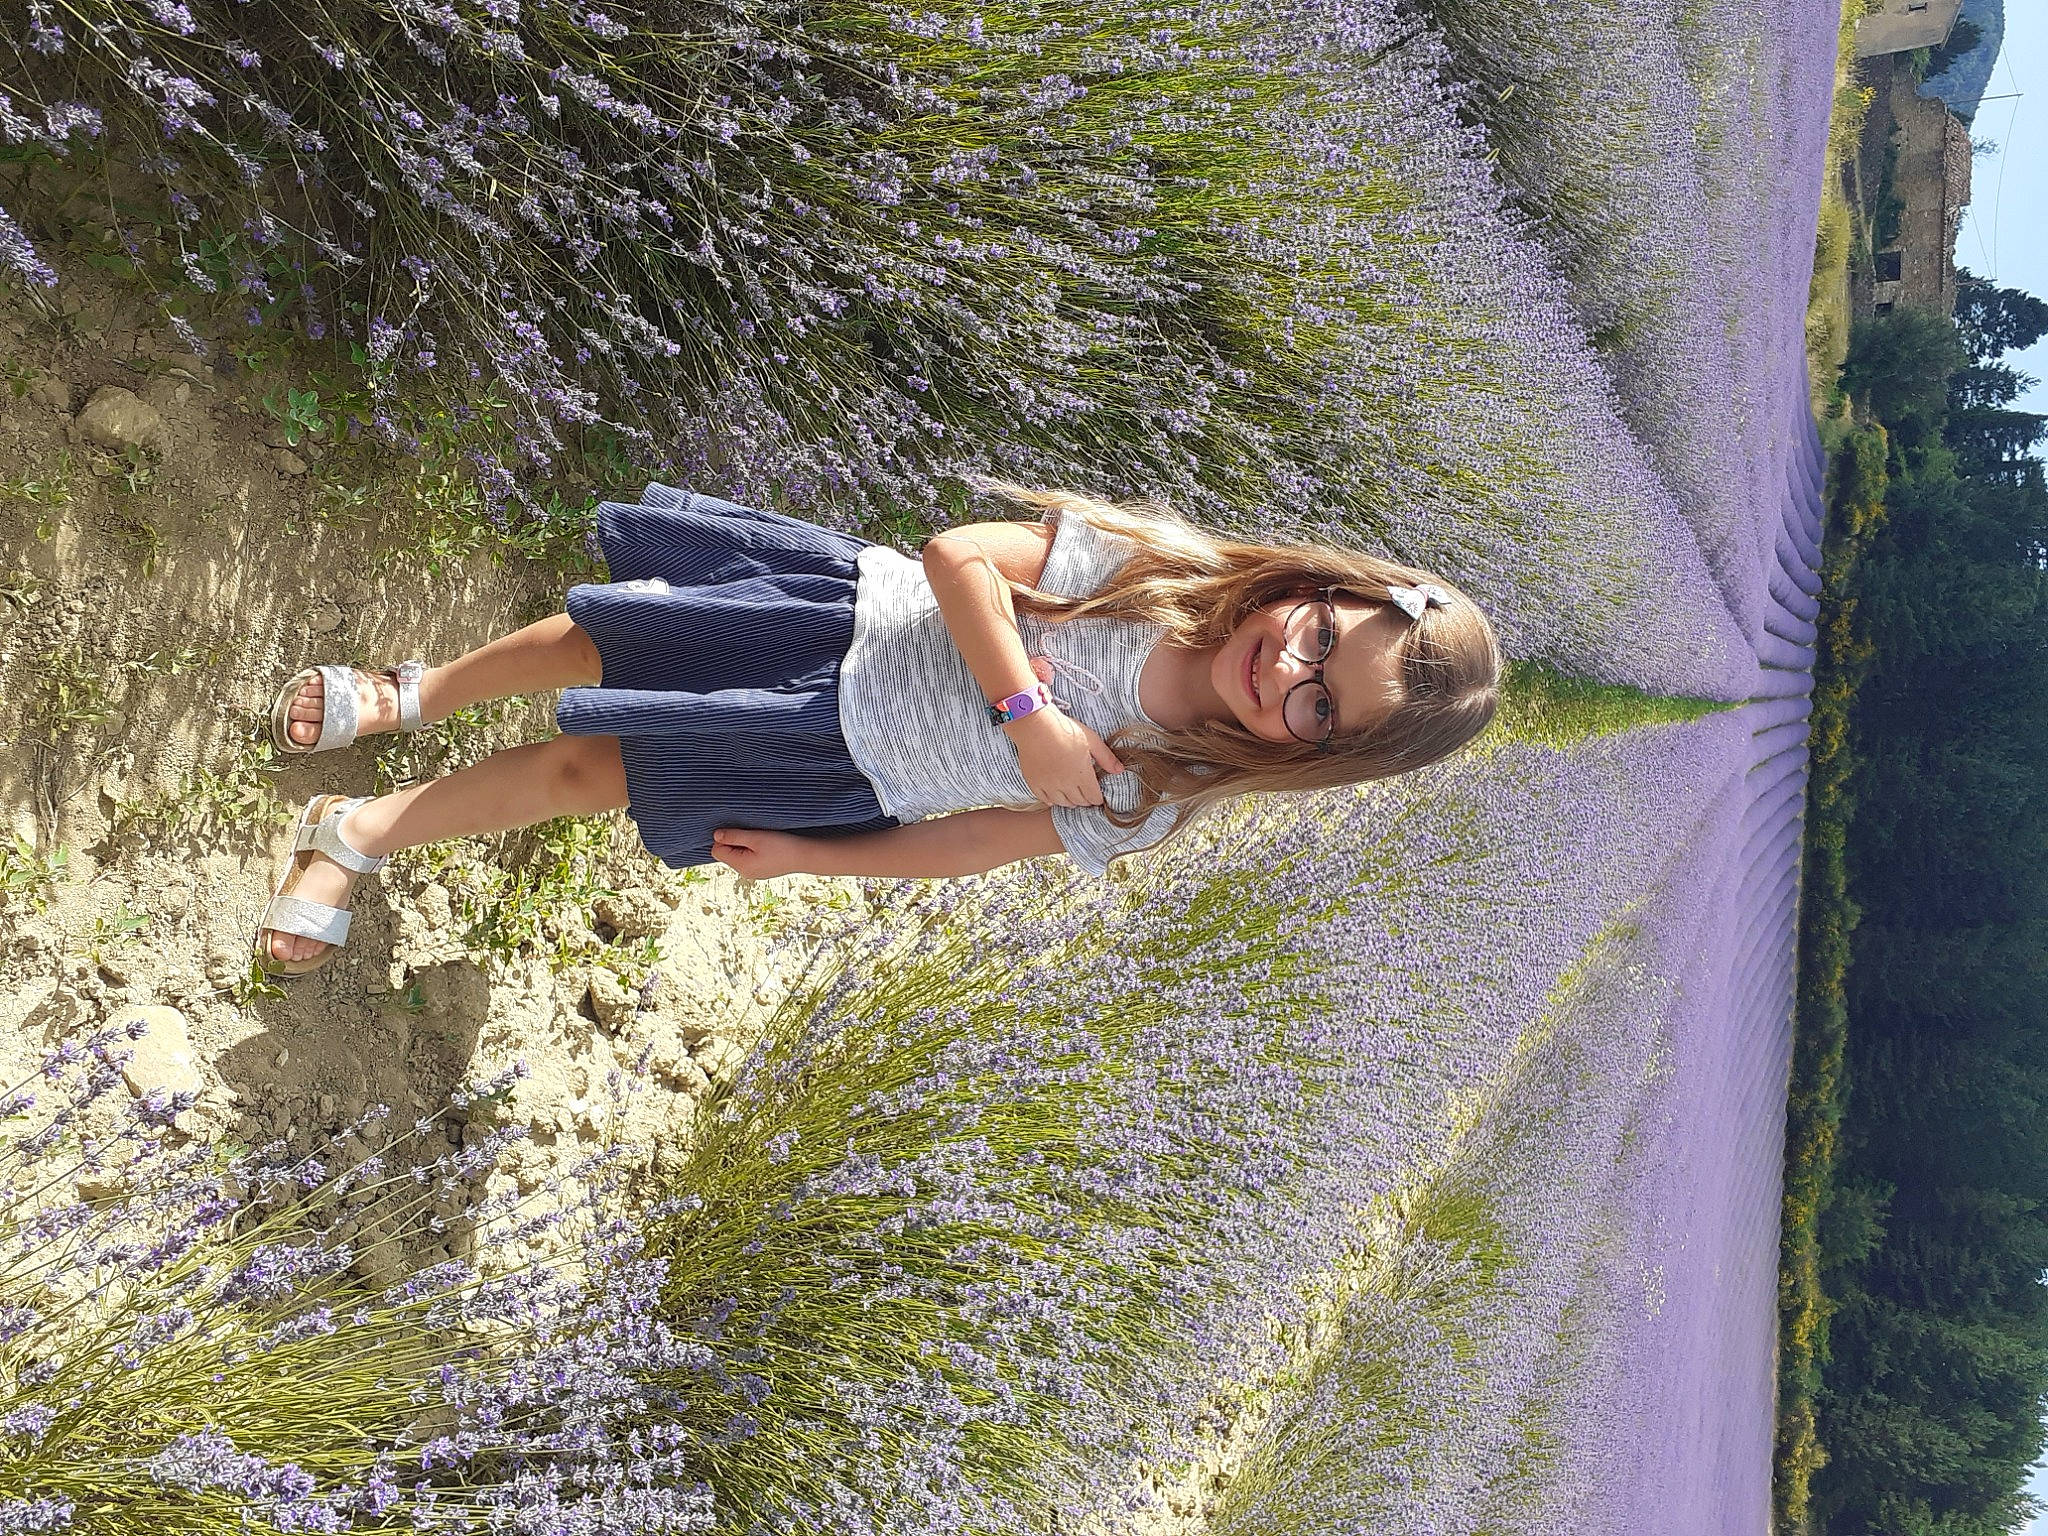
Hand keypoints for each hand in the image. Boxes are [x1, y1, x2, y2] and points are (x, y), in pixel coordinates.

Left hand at [710, 826, 805, 878]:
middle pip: (727, 854)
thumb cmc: (782, 846)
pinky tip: (767, 846)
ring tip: (762, 840)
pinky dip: (754, 850)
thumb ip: (733, 836)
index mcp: (741, 866)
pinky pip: (749, 858)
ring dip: (745, 845)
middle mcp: (745, 873)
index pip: (717, 851)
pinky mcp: (763, 870)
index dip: (724, 838)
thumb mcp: (755, 837)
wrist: (805, 855)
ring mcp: (754, 873)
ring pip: (738, 855)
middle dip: (735, 842)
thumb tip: (715, 835)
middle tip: (753, 835)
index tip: (740, 831)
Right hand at [1006, 706, 1126, 806]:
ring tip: (1073, 794)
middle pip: (1079, 802)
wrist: (1036, 725)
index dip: (1098, 798)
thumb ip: (1106, 758)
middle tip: (1087, 794)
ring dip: (1070, 801)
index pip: (1094, 797)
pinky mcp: (1035, 783)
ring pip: (1063, 803)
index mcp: (1082, 775)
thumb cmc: (1066, 730)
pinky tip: (1055, 795)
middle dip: (1086, 800)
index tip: (1098, 795)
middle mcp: (1066, 785)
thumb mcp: (1091, 740)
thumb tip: (1120, 771)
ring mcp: (1049, 785)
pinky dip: (1052, 800)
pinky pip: (1045, 800)